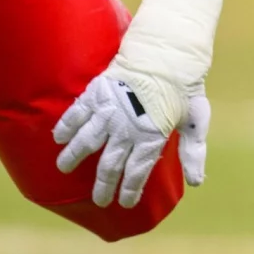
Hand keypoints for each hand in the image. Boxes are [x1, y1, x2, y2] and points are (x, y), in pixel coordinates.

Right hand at [53, 74, 210, 206]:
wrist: (166, 49)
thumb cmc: (184, 85)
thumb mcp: (196, 118)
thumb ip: (193, 150)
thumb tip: (196, 182)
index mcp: (151, 136)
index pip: (136, 172)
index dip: (129, 190)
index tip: (125, 203)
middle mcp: (126, 128)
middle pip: (110, 165)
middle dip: (103, 186)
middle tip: (98, 200)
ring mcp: (109, 111)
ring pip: (86, 142)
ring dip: (73, 157)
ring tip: (63, 168)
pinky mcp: (97, 93)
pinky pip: (76, 114)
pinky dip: (66, 126)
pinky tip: (58, 137)